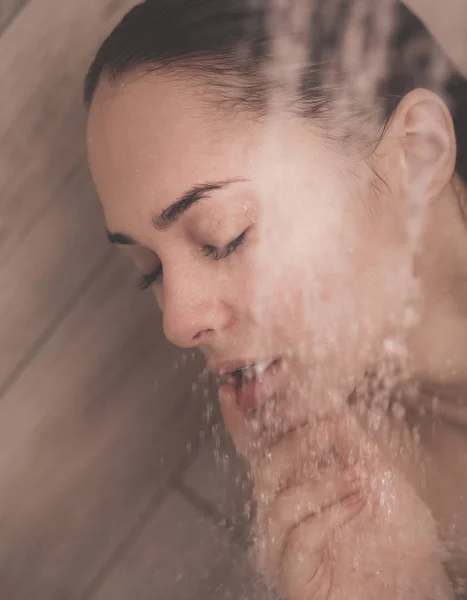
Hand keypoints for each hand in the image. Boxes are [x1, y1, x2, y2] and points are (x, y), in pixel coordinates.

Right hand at [220, 386, 456, 599]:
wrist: (414, 581)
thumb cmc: (393, 529)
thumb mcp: (374, 472)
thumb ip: (348, 439)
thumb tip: (326, 398)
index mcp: (294, 483)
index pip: (259, 448)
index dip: (240, 421)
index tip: (230, 391)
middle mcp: (282, 511)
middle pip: (263, 468)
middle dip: (293, 443)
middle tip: (328, 428)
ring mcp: (284, 544)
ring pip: (279, 502)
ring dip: (320, 483)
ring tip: (358, 478)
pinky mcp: (295, 574)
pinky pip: (299, 538)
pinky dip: (330, 516)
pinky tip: (357, 504)